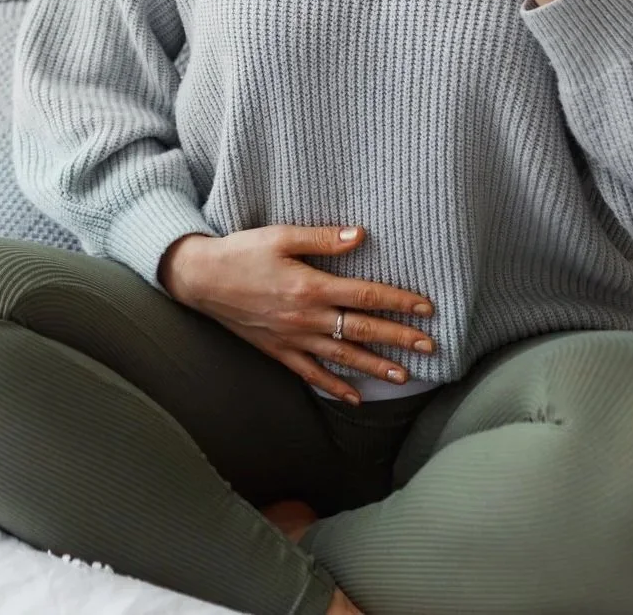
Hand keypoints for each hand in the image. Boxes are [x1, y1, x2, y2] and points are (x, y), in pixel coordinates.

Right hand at [166, 224, 436, 405]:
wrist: (202, 280)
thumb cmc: (243, 252)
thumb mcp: (281, 235)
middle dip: (398, 339)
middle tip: (430, 347)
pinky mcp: (278, 351)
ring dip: (374, 367)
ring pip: (342, 357)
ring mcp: (292, 339)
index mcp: (311, 287)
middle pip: (361, 330)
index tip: (426, 309)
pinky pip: (311, 374)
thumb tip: (361, 236)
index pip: (365, 296)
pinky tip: (353, 398)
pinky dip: (333, 386)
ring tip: (404, 377)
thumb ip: (322, 238)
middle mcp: (306, 318)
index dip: (399, 302)